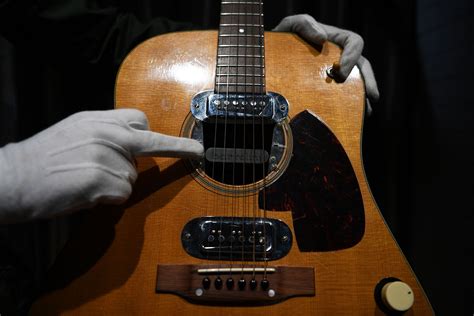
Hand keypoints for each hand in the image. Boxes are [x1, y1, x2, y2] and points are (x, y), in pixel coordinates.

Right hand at [0, 109, 202, 221]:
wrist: (10, 179)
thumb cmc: (40, 162)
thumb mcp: (72, 134)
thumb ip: (104, 136)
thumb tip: (132, 147)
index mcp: (95, 119)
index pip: (139, 119)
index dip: (160, 134)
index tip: (189, 141)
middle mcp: (103, 132)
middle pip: (148, 142)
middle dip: (173, 149)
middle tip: (195, 151)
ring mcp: (103, 154)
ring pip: (132, 175)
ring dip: (117, 185)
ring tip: (87, 183)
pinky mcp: (99, 178)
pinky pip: (122, 192)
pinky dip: (109, 199)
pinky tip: (87, 195)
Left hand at [274, 14, 378, 113]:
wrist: (269, 58)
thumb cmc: (282, 38)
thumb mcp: (291, 25)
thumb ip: (305, 24)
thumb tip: (322, 39)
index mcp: (334, 40)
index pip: (354, 42)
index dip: (353, 56)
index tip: (342, 72)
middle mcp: (339, 58)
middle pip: (362, 67)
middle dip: (369, 82)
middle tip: (371, 96)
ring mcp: (334, 75)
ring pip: (356, 85)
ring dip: (363, 98)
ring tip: (366, 112)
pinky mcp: (327, 90)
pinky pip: (341, 99)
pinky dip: (348, 108)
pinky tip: (349, 118)